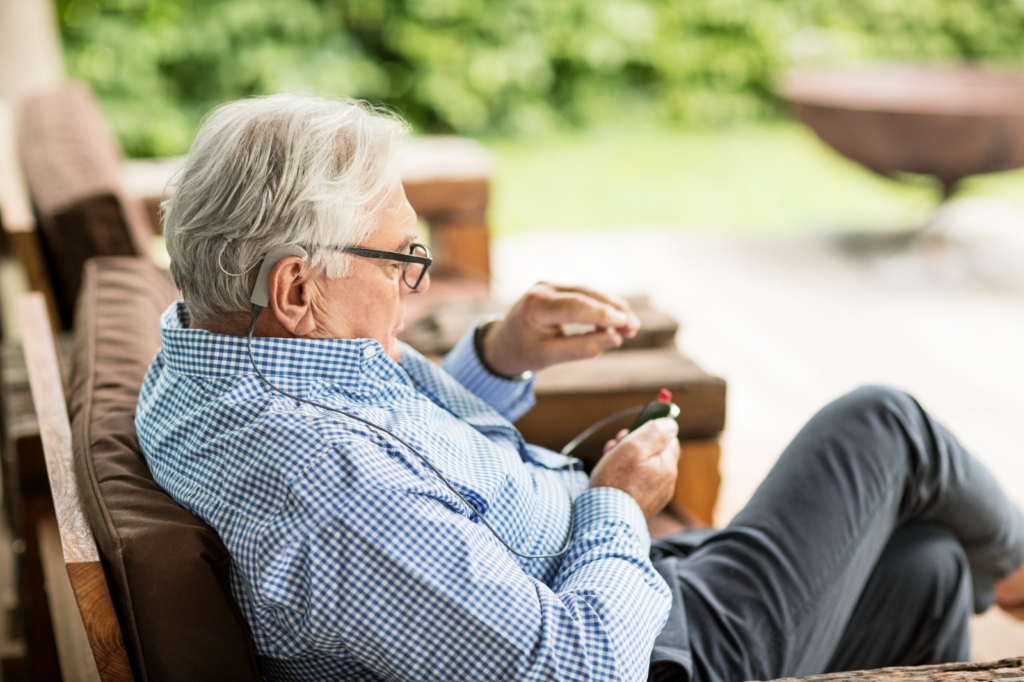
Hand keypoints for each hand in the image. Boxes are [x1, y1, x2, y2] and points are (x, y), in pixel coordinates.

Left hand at [480, 283, 640, 376]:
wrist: (502, 343)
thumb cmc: (523, 352)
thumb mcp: (548, 357)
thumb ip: (580, 349)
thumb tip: (614, 340)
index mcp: (536, 305)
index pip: (575, 306)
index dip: (603, 315)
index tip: (626, 324)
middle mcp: (543, 289)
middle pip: (586, 294)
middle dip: (612, 310)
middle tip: (633, 328)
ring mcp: (550, 285)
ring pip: (589, 292)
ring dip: (611, 307)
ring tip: (631, 327)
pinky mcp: (557, 289)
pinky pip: (585, 294)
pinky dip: (602, 307)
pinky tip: (617, 320)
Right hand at [589, 419, 680, 518]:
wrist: (606, 521)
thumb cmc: (617, 482)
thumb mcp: (634, 447)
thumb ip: (654, 432)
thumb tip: (670, 423)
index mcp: (668, 465)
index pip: (669, 438)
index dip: (651, 430)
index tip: (633, 429)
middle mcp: (667, 481)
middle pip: (655, 452)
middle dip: (635, 444)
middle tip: (616, 442)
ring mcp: (656, 495)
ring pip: (644, 467)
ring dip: (628, 459)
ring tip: (609, 458)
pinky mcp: (644, 505)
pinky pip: (638, 483)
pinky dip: (626, 475)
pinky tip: (612, 476)